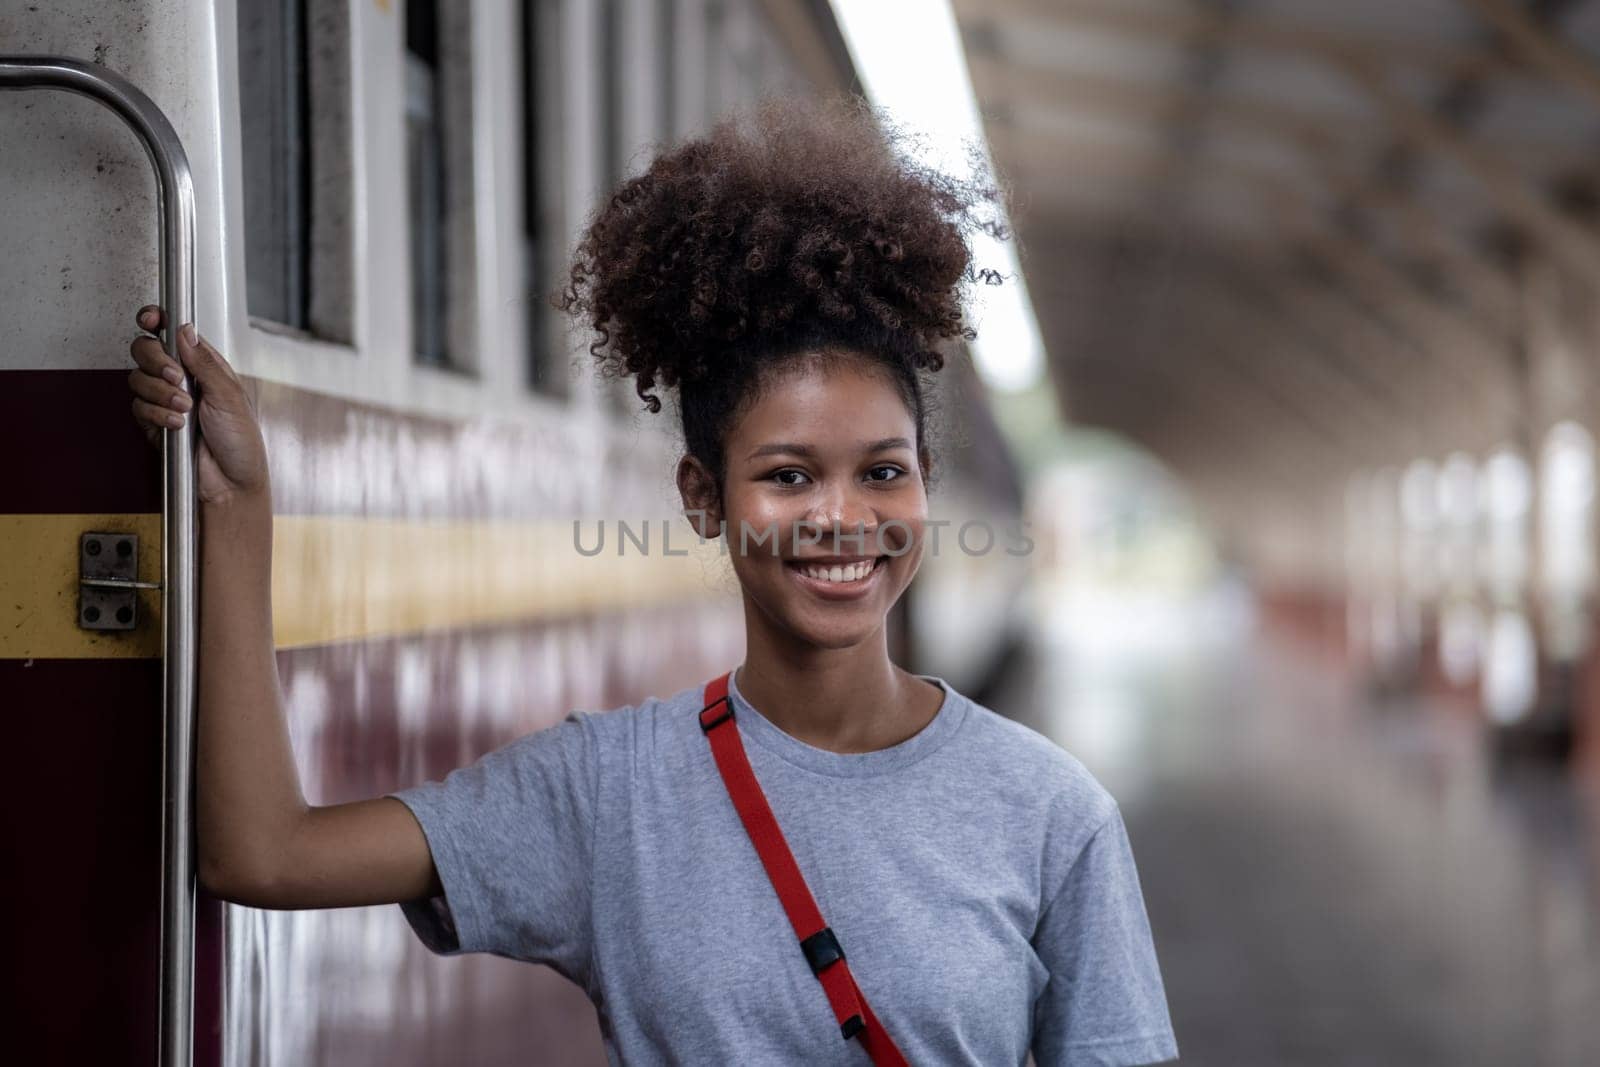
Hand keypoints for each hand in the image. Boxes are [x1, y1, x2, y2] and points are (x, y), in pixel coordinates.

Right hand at [128, 305, 269, 505]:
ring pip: (138, 379)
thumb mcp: (230, 395)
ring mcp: (165, 400)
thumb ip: (204, 362)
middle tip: (175, 377)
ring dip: (161, 394)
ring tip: (185, 409)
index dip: (157, 321)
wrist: (230, 481)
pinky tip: (177, 425)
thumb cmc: (241, 441)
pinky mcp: (153, 421)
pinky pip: (138, 407)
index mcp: (205, 366)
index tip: (151, 319)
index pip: (173, 334)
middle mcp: (182, 379)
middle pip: (146, 350)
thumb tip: (185, 331)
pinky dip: (156, 415)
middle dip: (156, 362)